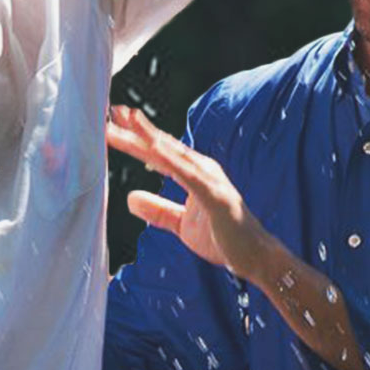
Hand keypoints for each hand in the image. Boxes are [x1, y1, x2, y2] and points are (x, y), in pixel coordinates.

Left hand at [106, 105, 275, 282]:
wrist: (255, 258)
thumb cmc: (224, 239)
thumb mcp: (182, 226)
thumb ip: (159, 211)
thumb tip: (130, 198)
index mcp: (194, 174)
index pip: (160, 153)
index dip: (137, 139)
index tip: (114, 124)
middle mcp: (201, 169)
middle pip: (163, 147)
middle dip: (138, 129)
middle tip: (113, 111)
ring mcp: (209, 179)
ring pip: (172, 153)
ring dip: (149, 136)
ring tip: (128, 119)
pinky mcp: (214, 194)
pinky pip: (188, 174)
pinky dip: (171, 159)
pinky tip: (153, 148)